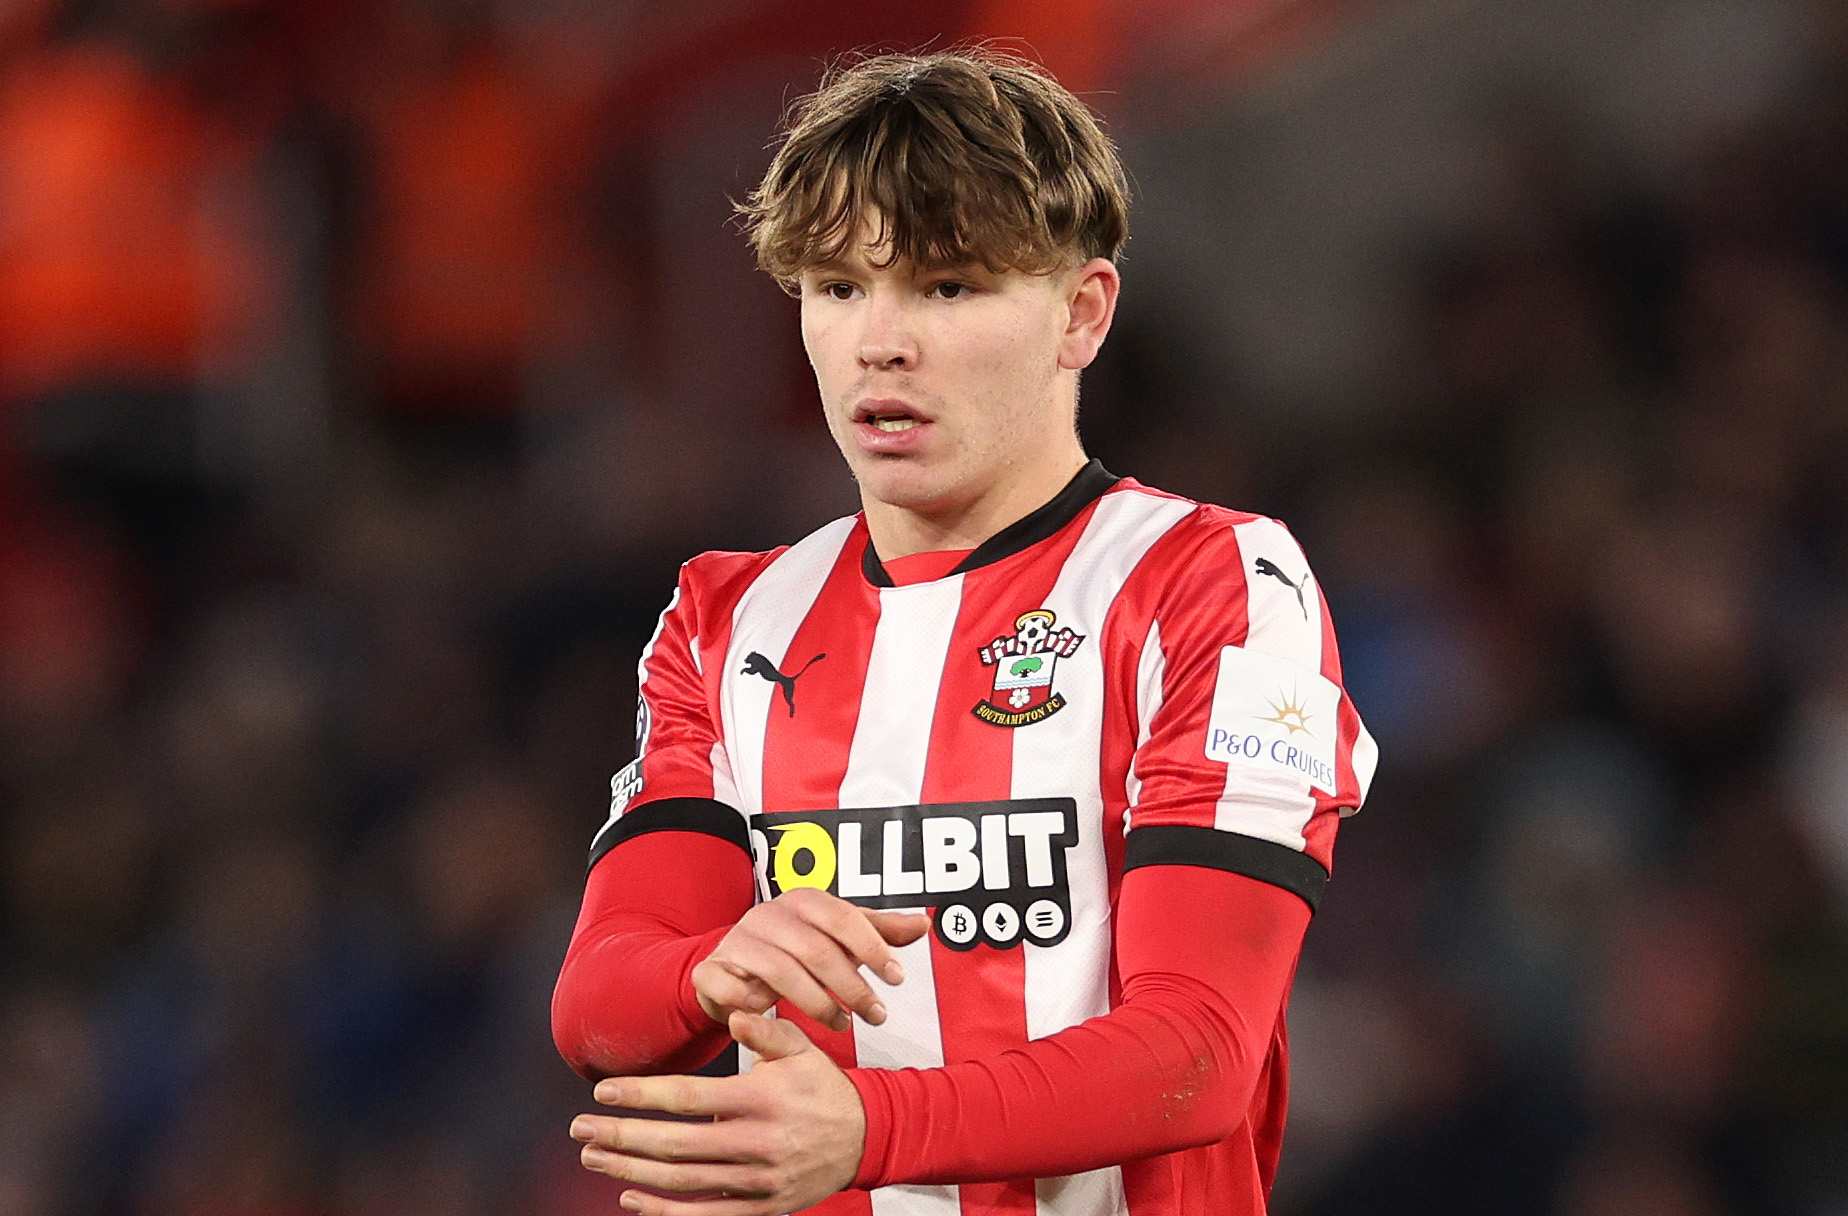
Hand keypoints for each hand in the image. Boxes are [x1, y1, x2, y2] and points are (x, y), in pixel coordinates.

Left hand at [572, 1011, 863, 1214]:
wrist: (866, 1137)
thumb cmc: (823, 1086)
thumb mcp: (802, 1047)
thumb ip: (766, 1028)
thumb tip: (733, 1013)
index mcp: (764, 1099)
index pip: (690, 1097)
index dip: (642, 1096)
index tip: (603, 1091)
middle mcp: (758, 1142)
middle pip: (677, 1145)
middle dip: (623, 1137)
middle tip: (582, 1128)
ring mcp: (759, 1181)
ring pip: (684, 1182)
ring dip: (631, 1170)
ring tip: (595, 1155)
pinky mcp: (761, 1207)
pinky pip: (705, 1215)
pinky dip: (664, 1211)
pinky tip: (631, 1197)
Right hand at [691, 888, 927, 1030]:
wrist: (729, 968)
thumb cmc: (793, 951)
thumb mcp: (837, 938)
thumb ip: (877, 932)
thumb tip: (924, 925)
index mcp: (802, 900)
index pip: (844, 917)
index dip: (873, 947)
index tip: (897, 978)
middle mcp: (768, 914)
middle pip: (817, 950)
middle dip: (852, 986)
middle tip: (877, 1015)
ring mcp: (736, 941)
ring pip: (781, 972)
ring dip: (817, 1004)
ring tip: (842, 1024)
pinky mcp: (710, 970)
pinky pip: (733, 989)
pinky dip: (756, 1006)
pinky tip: (775, 1018)